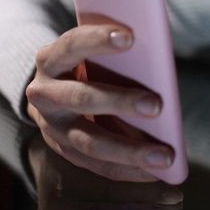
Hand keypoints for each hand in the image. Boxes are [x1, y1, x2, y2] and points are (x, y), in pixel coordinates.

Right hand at [26, 23, 174, 181]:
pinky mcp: (63, 152)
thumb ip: (113, 54)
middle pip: (82, 98)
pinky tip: (155, 173)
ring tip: (165, 156)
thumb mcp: (87, 52)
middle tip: (157, 105)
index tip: (130, 36)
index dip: (98, 40)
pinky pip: (96, 166)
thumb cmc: (84, 65)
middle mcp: (45, 94)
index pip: (72, 46)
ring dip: (129, 151)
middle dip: (120, 102)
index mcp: (51, 59)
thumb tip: (158, 61)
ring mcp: (51, 127)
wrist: (49, 93)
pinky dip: (127, 170)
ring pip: (89, 142)